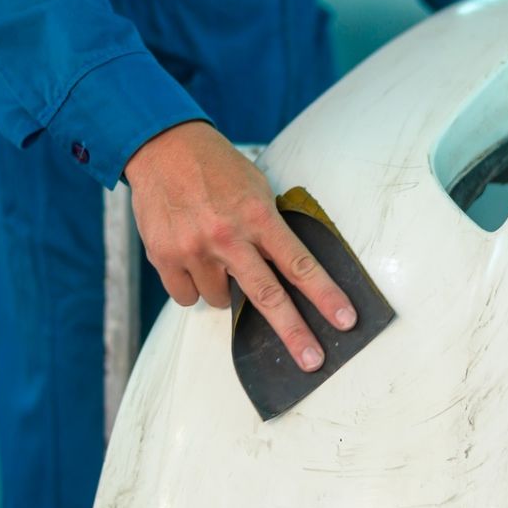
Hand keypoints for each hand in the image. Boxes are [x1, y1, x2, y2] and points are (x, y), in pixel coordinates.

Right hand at [124, 121, 356, 371]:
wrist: (161, 147)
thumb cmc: (216, 167)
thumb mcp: (256, 187)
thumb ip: (269, 227)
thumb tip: (286, 269)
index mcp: (257, 216)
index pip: (299, 264)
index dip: (325, 295)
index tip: (345, 320)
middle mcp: (227, 236)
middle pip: (268, 297)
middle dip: (294, 333)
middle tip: (313, 361)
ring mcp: (194, 249)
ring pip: (220, 301)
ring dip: (224, 287)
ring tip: (216, 254)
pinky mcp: (163, 258)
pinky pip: (187, 297)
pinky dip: (192, 285)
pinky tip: (191, 257)